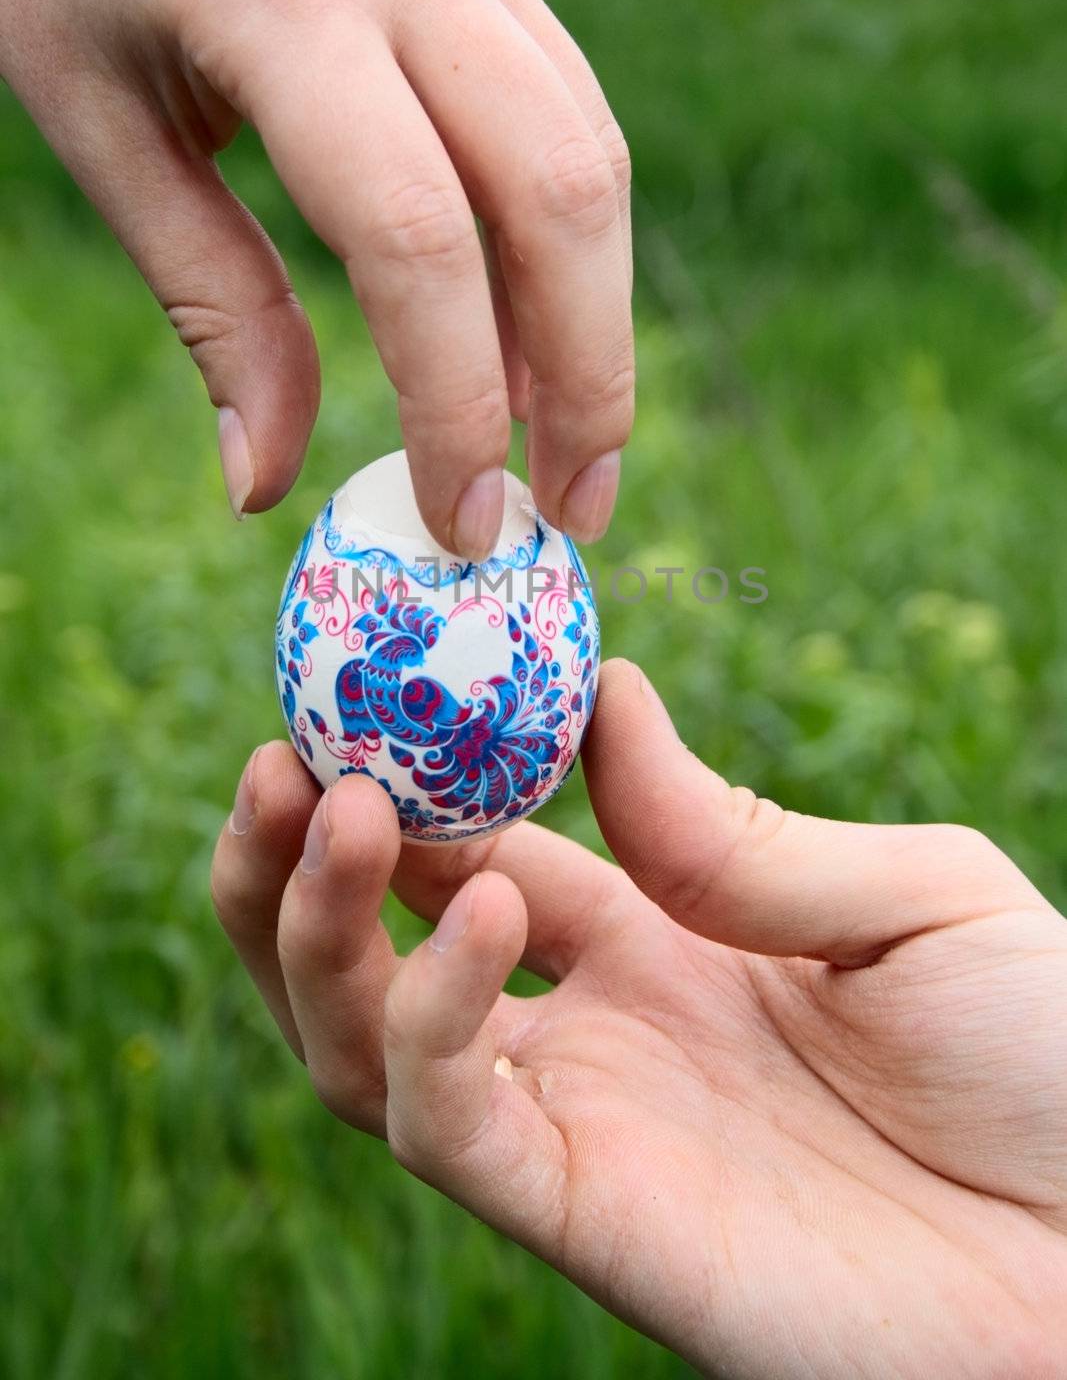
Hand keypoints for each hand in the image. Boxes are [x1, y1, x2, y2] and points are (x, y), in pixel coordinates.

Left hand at [0, 0, 631, 554]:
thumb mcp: (95, 125)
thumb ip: (205, 303)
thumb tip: (266, 483)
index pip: (418, 237)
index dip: (458, 403)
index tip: (464, 522)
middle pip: (561, 191)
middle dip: (589, 376)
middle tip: (575, 509)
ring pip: (588, 147)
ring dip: (593, 312)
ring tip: (562, 439)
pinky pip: (559, 99)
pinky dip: (560, 231)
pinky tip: (529, 321)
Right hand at [211, 660, 1066, 1376]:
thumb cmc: (1054, 1065)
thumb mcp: (911, 901)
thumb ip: (740, 830)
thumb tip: (608, 693)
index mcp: (661, 948)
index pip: (480, 855)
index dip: (407, 781)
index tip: (359, 690)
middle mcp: (595, 1036)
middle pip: (379, 954)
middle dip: (304, 859)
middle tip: (278, 760)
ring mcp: (583, 1129)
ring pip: (363, 1043)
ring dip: (313, 929)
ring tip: (322, 807)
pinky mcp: (589, 1220)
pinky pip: (450, 1125)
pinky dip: (426, 1016)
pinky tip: (488, 906)